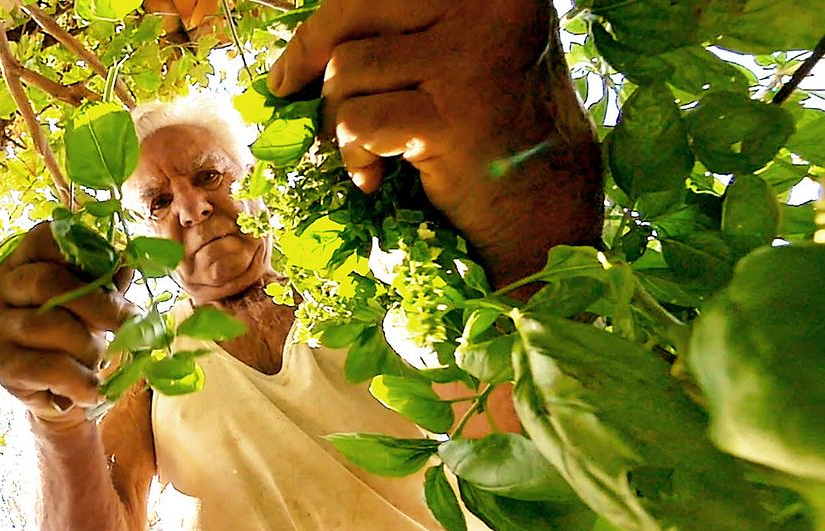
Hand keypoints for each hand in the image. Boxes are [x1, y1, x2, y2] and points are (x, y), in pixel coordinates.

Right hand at [0, 222, 135, 421]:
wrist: (49, 391)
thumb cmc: (70, 336)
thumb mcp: (85, 304)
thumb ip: (103, 283)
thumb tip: (125, 265)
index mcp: (20, 262)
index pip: (45, 238)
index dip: (84, 251)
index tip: (113, 276)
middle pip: (49, 282)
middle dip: (99, 303)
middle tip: (130, 321)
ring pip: (52, 326)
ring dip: (90, 347)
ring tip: (100, 360)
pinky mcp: (2, 366)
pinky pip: (51, 368)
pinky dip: (82, 380)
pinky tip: (92, 388)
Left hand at [269, 0, 601, 283]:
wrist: (544, 206)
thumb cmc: (489, 131)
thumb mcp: (449, 57)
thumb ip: (397, 34)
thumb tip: (302, 46)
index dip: (325, 24)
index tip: (295, 64)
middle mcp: (488, 7)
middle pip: (352, 9)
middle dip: (311, 60)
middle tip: (292, 95)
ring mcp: (473, 59)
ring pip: (347, 68)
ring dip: (338, 120)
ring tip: (368, 152)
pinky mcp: (453, 118)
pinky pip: (358, 122)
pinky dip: (354, 154)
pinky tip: (376, 177)